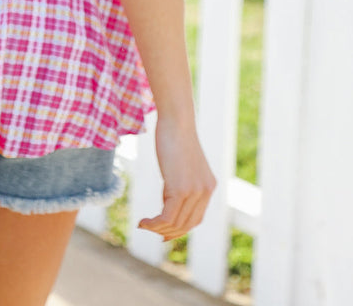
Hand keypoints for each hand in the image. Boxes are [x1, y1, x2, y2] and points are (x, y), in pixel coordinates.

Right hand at [138, 115, 216, 240]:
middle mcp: (205, 192)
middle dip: (168, 232)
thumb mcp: (182, 164)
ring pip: (176, 223)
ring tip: (143, 225)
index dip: (179, 229)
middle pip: (186, 225)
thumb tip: (169, 201)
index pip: (196, 218)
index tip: (163, 231)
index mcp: (208, 186)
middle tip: (150, 230)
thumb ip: (181, 182)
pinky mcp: (181, 189)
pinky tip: (143, 221)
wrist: (176, 121)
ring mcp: (195, 192)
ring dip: (157, 228)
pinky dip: (154, 224)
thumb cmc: (175, 136)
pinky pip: (167, 217)